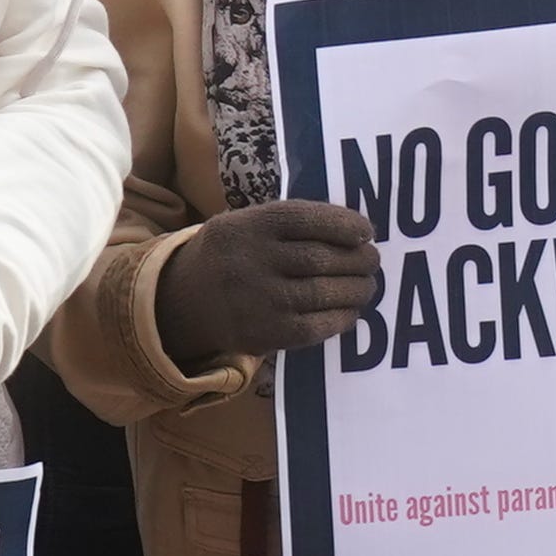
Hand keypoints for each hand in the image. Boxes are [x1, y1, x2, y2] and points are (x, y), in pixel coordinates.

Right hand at [149, 200, 382, 370]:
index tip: (367, 231)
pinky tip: (351, 312)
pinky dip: (340, 319)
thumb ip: (292, 224)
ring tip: (368, 286)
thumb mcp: (247, 224)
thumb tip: (357, 233)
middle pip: (319, 259)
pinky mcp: (261, 335)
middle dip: (357, 260)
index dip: (343, 224)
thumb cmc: (233, 255)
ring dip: (356, 290)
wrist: (183, 301)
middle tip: (373, 261)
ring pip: (321, 294)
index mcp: (248, 226)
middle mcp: (249, 262)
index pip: (305, 219)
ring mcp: (255, 301)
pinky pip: (313, 328)